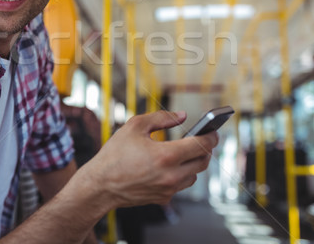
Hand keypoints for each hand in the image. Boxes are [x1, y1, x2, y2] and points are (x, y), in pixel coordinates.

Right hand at [79, 111, 218, 207]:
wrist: (100, 185)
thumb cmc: (114, 155)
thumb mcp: (135, 126)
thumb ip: (161, 118)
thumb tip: (181, 116)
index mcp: (166, 155)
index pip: (202, 145)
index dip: (211, 136)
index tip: (213, 130)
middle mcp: (171, 175)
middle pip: (203, 162)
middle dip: (206, 149)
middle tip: (204, 138)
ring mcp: (168, 189)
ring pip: (194, 175)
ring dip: (194, 162)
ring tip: (186, 151)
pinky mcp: (163, 198)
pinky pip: (181, 185)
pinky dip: (181, 173)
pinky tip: (171, 165)